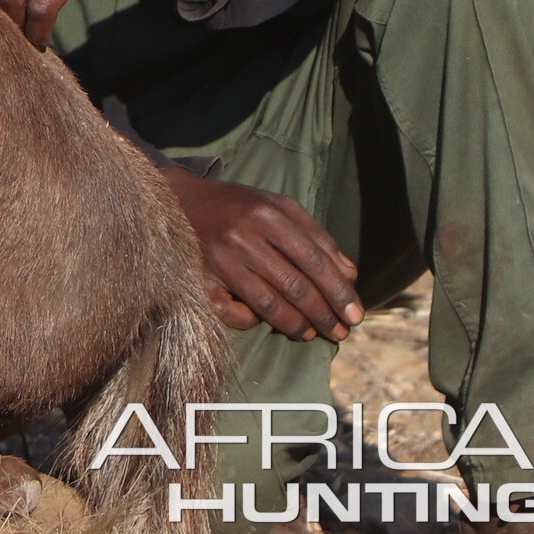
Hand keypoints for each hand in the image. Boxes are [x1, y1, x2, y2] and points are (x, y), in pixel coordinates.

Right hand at [161, 165, 361, 340]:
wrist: (178, 199)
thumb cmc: (237, 205)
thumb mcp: (278, 206)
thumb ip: (315, 236)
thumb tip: (349, 274)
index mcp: (267, 214)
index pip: (313, 260)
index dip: (339, 291)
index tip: (356, 315)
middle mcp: (243, 237)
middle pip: (294, 285)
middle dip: (324, 314)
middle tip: (341, 333)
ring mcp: (220, 260)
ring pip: (267, 304)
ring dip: (297, 325)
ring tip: (314, 334)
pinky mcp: (199, 278)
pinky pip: (230, 310)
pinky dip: (249, 321)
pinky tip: (263, 322)